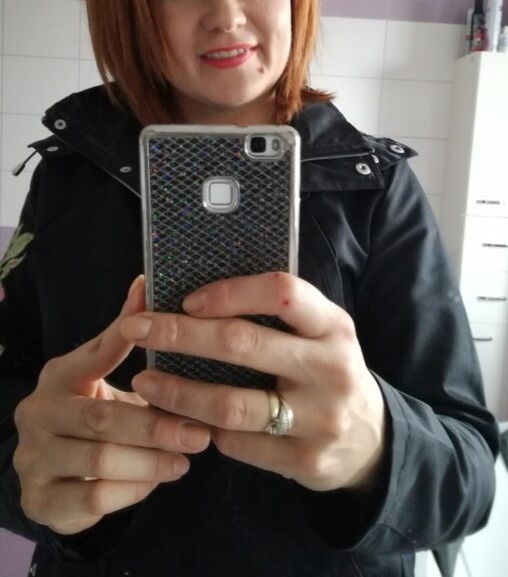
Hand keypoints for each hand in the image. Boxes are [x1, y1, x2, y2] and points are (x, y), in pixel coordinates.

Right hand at [13, 276, 209, 534]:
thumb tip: (146, 282)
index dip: (133, 346)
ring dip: (149, 461)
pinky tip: (157, 481)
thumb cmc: (90, 410)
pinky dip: (131, 491)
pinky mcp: (40, 501)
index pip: (96, 355)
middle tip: (199, 433)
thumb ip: (124, 336)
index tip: (177, 338)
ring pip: (99, 462)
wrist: (54, 472)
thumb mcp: (103, 373)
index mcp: (58, 375)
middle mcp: (37, 413)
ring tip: (186, 458)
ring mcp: (33, 460)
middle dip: (155, 427)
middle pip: (101, 418)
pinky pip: (92, 499)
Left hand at [121, 273, 385, 491]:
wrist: (371, 440)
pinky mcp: (305, 460)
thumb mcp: (321, 335)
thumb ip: (279, 316)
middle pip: (242, 344)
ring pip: (231, 404)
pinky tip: (186, 418)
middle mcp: (330, 368)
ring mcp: (320, 418)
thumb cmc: (327, 371)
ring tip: (144, 381)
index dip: (229, 292)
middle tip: (136, 329)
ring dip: (178, 392)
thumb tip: (200, 296)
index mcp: (333, 326)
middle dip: (179, 334)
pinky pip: (239, 443)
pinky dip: (205, 428)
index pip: (281, 292)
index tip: (187, 299)